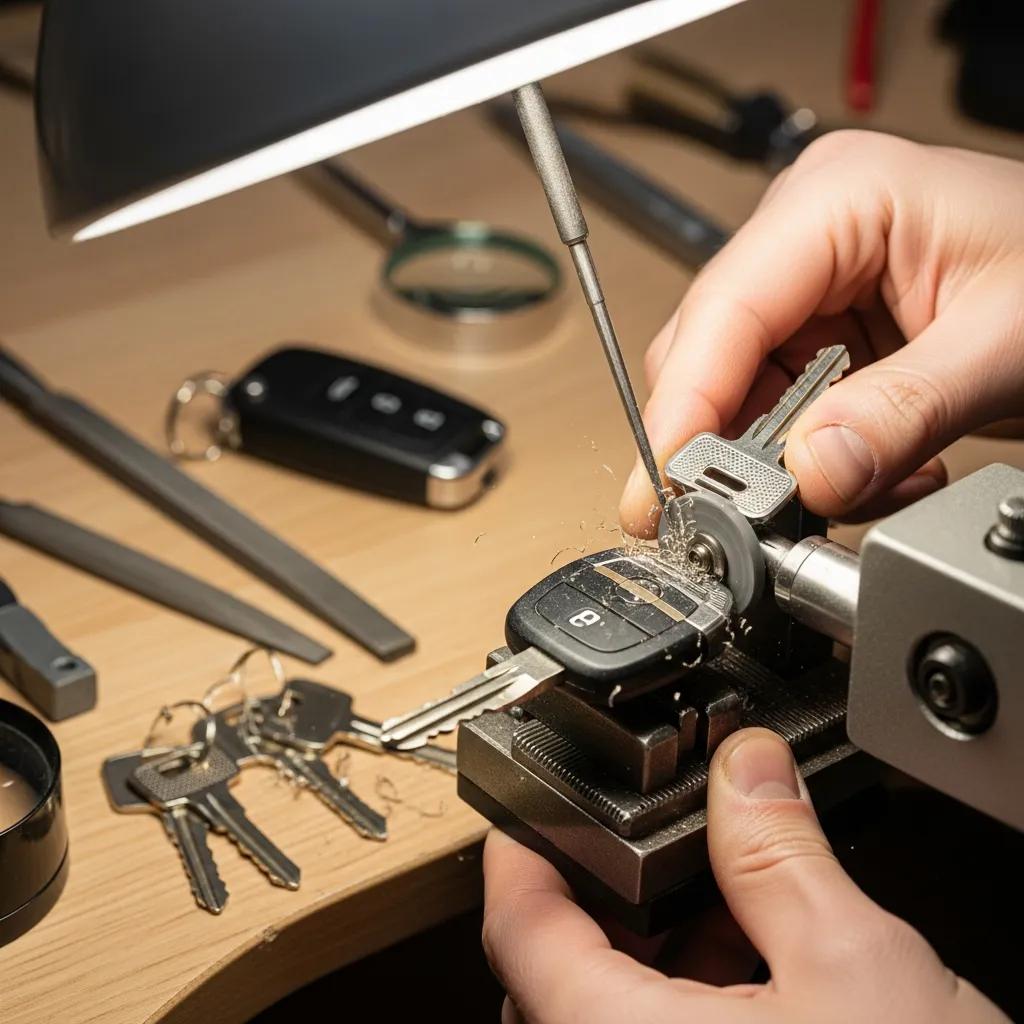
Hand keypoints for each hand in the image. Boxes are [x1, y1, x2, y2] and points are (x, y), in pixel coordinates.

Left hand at [482, 728, 1007, 1023]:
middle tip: (647, 851)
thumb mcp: (853, 966)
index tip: (534, 815)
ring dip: (650, 956)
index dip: (521, 854)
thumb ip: (780, 854)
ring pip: (603, 1018)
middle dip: (604, 902)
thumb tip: (747, 772)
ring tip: (718, 905)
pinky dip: (679, 1006)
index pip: (518, 932)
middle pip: (553, 978)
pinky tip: (748, 974)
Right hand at [620, 132, 1023, 533]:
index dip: (687, 405)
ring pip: (734, 398)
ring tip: (858, 488)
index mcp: (838, 198)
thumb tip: (813, 472)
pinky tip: (870, 470)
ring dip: (776, 466)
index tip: (671, 485)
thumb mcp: (1007, 343)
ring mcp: (806, 291)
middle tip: (746, 520)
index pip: (725, 309)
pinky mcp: (819, 338)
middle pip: (707, 357)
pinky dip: (808, 464)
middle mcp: (803, 240)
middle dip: (725, 446)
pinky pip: (774, 415)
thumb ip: (905, 411)